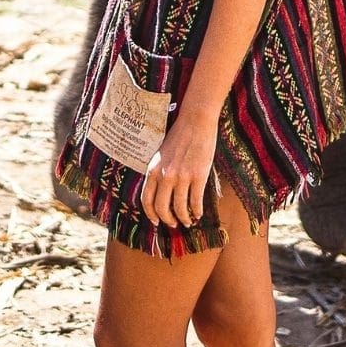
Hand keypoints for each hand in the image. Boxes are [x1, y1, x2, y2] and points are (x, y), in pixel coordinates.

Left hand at [140, 113, 217, 227]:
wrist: (195, 122)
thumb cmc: (178, 137)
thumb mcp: (160, 155)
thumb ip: (158, 172)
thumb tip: (161, 194)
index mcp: (153, 170)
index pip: (146, 200)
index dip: (151, 215)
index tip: (157, 222)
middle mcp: (165, 175)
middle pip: (162, 208)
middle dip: (168, 220)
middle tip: (174, 224)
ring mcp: (182, 176)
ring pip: (180, 208)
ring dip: (184, 218)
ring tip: (189, 221)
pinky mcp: (198, 176)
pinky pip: (196, 201)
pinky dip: (197, 211)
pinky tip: (199, 213)